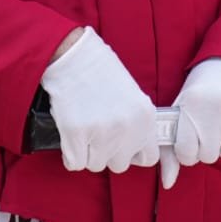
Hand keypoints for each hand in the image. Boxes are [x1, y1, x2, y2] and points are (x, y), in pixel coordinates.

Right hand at [39, 27, 159, 175]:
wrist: (74, 56)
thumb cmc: (101, 73)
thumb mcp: (132, 97)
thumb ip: (136, 125)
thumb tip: (130, 149)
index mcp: (145, 117)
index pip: (149, 157)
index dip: (133, 153)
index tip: (122, 146)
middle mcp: (128, 128)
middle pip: (120, 164)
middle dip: (108, 152)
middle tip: (98, 131)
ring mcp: (102, 133)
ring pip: (96, 165)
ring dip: (88, 152)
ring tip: (84, 127)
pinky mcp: (77, 135)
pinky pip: (74, 163)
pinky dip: (70, 153)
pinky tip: (71, 134)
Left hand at [159, 59, 220, 190]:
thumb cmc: (202, 91)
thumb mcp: (181, 111)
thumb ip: (170, 149)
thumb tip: (167, 182)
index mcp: (192, 104)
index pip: (186, 152)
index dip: (189, 150)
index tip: (192, 138)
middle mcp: (217, 105)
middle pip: (210, 155)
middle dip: (209, 147)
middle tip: (211, 128)